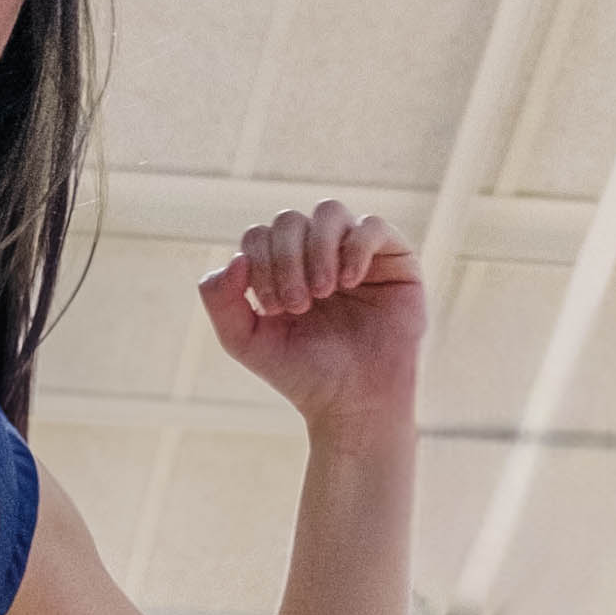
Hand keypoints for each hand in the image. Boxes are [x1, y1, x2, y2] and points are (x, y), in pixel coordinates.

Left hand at [197, 201, 423, 440]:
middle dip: (286, 259)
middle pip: (289, 220)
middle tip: (298, 305)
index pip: (260, 234)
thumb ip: (220, 299)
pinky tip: (349, 283)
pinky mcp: (395, 259)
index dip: (260, 263)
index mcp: (282, 267)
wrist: (355, 403)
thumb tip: (235, 257)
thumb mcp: (244, 341)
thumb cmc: (302, 374)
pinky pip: (373, 225)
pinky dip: (355, 248)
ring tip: (323, 291)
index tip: (272, 309)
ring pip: (328, 211)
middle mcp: (318, 253)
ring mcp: (356, 253)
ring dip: (317, 249)